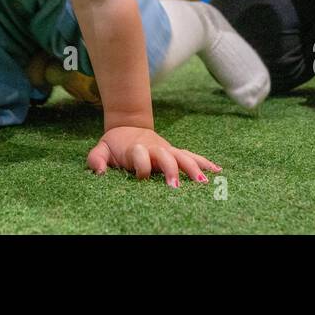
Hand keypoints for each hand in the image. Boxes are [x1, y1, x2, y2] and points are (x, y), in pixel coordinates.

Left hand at [86, 126, 220, 187]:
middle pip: (165, 156)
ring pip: (182, 156)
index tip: (140, 176)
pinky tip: (217, 171)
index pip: (140, 155)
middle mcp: (154, 148)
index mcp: (136, 148)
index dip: (140, 165)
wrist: (127, 127)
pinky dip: (204, 162)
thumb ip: (96, 159)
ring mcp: (166, 150)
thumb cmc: (115, 144)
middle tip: (174, 187)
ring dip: (192, 168)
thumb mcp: (101, 149)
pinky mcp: (174, 152)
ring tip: (203, 182)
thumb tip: (100, 171)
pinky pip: (191, 156)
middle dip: (171, 170)